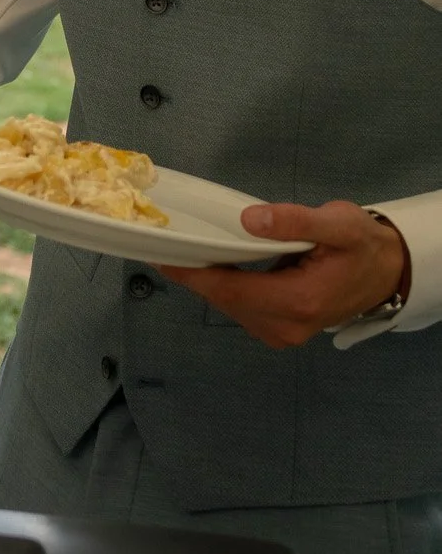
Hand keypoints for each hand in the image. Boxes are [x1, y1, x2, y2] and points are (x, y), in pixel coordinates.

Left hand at [162, 200, 408, 347]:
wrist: (388, 273)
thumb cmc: (363, 245)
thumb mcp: (339, 224)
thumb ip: (295, 221)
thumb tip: (249, 220)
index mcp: (298, 301)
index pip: (232, 290)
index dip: (195, 274)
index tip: (164, 257)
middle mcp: (287, 326)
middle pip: (226, 300)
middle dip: (196, 275)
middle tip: (167, 245)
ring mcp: (285, 333)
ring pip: (232, 307)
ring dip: (209, 282)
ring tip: (187, 252)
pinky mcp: (283, 330)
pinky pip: (243, 309)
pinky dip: (226, 289)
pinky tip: (216, 266)